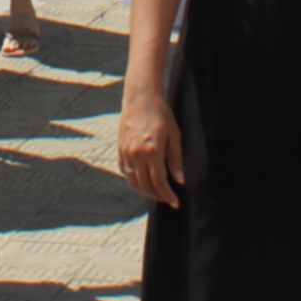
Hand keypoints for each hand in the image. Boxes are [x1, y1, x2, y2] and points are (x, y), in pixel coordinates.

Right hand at [117, 81, 184, 207]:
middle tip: (167, 199)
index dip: (168, 195)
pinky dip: (133, 180)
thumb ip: (176, 160)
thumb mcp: (174, 135)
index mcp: (153, 151)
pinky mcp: (120, 149)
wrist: (141, 98)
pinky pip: (125, 171)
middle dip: (157, 196)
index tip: (175, 203)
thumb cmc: (161, 115)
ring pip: (133, 181)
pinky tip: (143, 180)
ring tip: (156, 192)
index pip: (159, 182)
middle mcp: (137, 154)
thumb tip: (180, 180)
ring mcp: (126, 152)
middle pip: (145, 185)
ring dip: (144, 191)